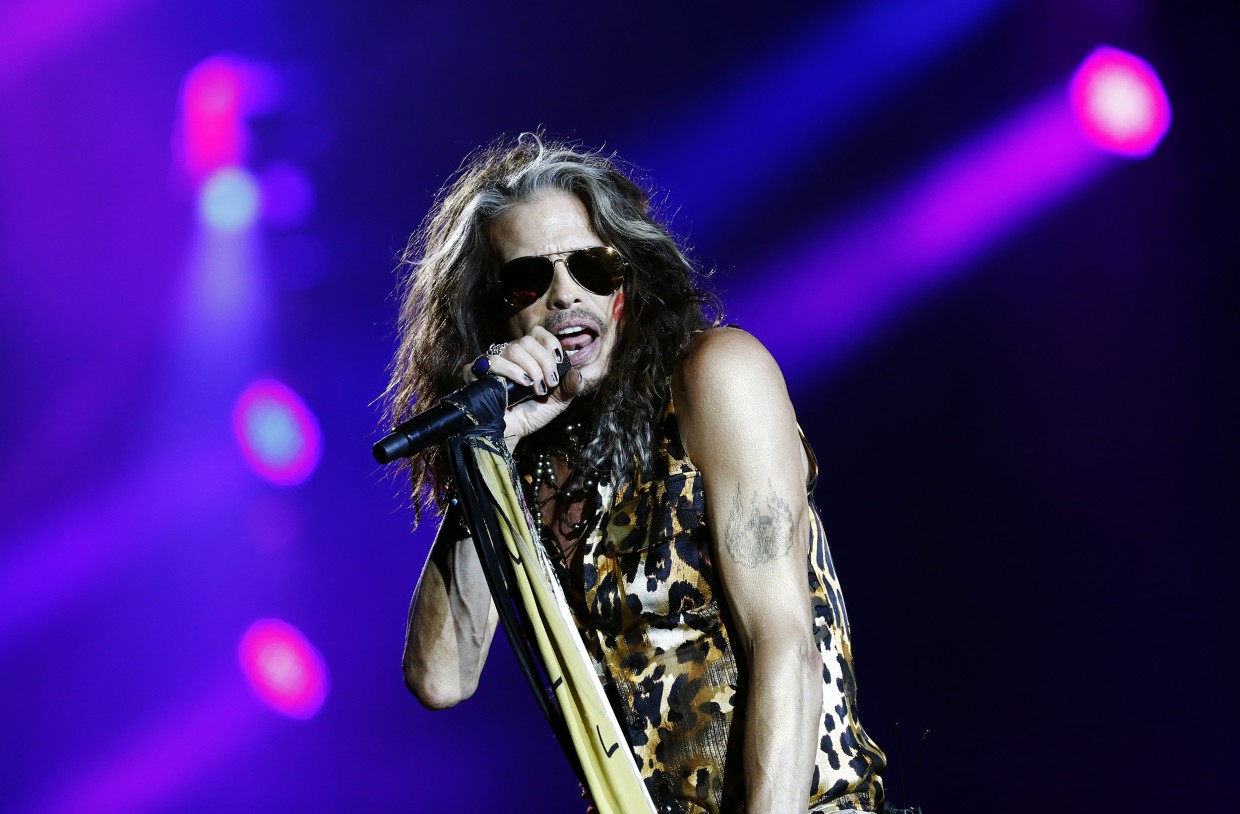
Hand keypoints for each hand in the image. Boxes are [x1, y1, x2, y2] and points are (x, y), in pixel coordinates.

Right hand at [462, 327, 584, 447]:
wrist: (511, 434)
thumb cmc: (531, 415)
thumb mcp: (558, 402)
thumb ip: (570, 387)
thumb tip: (578, 373)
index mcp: (528, 356)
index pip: (537, 333)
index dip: (550, 343)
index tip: (558, 362)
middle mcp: (509, 356)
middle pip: (526, 341)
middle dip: (543, 362)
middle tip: (548, 383)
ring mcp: (491, 363)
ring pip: (511, 349)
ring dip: (529, 368)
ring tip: (534, 388)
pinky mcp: (475, 374)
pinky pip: (490, 361)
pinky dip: (508, 370)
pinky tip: (519, 384)